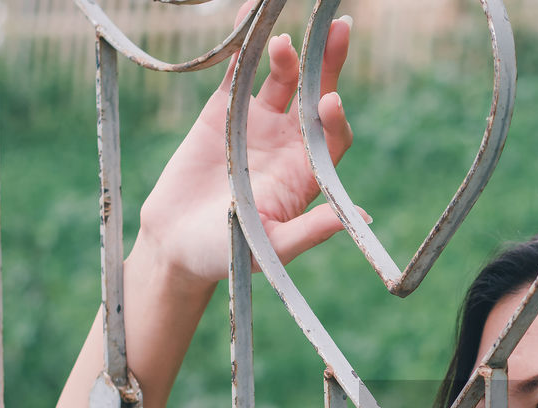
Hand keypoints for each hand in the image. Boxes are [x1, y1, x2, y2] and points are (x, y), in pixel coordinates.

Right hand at [135, 3, 355, 291]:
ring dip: (289, 56)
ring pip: (283, 80)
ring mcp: (260, 123)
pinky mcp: (225, 110)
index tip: (329, 103)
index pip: (332, 139)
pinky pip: (240, 71)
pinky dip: (246, 45)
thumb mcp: (270, 248)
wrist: (176, 244)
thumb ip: (310, 231)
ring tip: (283, 42)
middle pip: (317, 97)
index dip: (334, 121)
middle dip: (329, 65)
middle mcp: (290, 144)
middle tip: (340, 30)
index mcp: (306, 175)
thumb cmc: (227, 254)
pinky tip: (252, 18)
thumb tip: (361, 218)